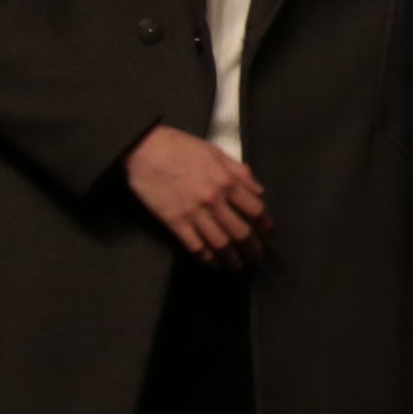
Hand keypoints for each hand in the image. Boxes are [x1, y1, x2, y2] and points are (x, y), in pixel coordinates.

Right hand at [124, 125, 268, 262]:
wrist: (145, 150)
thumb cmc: (181, 147)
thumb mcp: (217, 152)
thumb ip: (240, 172)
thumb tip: (259, 191)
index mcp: (227, 181)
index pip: (255, 209)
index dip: (265, 224)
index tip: (267, 232)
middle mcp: (214, 200)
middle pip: (241, 232)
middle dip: (253, 248)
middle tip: (257, 257)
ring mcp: (194, 213)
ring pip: (220, 244)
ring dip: (232, 259)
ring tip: (238, 266)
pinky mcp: (175, 223)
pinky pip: (195, 247)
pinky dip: (207, 259)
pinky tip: (213, 264)